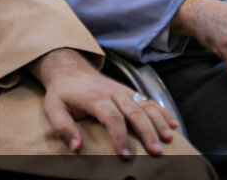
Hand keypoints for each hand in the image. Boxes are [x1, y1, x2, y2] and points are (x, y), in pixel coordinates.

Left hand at [29, 48, 177, 156]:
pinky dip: (163, 112)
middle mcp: (113, 92)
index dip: (120, 137)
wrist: (70, 69)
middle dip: (147, 132)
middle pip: (134, 112)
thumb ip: (64, 128)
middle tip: (156, 152)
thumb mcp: (53, 108)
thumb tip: (77, 148)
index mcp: (95, 98)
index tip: (125, 156)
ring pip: (145, 105)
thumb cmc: (62, 92)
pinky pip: (149, 101)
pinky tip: (173, 124)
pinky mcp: (130, 92)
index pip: (112, 117)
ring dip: (159, 122)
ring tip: (169, 139)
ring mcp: (124, 91)